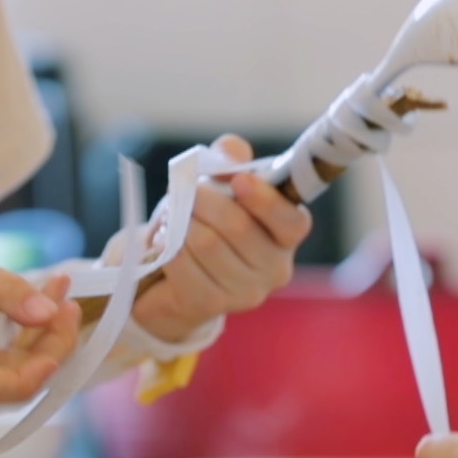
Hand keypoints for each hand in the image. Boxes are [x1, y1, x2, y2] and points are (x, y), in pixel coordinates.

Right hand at [0, 233, 81, 404]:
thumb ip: (3, 291)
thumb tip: (48, 313)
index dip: (35, 375)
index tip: (59, 341)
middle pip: (14, 377)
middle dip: (51, 339)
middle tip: (65, 293)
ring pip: (7, 372)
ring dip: (38, 336)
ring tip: (54, 289)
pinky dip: (17, 340)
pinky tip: (29, 306)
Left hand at [131, 135, 312, 341]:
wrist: (172, 281)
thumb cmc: (206, 224)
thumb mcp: (221, 184)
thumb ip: (232, 159)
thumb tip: (231, 152)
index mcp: (286, 235)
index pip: (292, 221)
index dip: (266, 201)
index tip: (239, 181)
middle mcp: (275, 268)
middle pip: (239, 227)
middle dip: (205, 200)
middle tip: (187, 191)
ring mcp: (245, 293)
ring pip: (207, 244)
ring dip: (182, 222)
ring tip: (173, 218)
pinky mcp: (210, 305)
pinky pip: (183, 263)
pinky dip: (167, 244)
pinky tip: (164, 241)